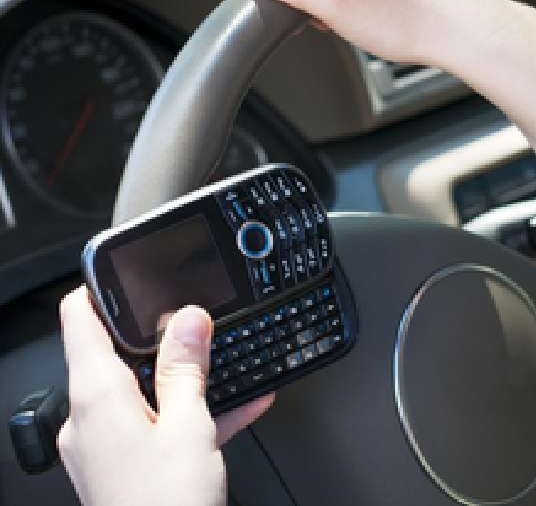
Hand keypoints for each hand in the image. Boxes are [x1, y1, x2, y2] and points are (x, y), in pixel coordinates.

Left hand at [57, 287, 273, 505]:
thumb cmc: (165, 505)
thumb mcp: (188, 425)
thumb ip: (186, 368)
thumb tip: (187, 319)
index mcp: (95, 397)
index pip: (79, 320)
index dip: (102, 289)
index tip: (129, 269)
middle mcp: (88, 418)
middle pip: (115, 355)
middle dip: (161, 337)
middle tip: (200, 320)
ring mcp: (103, 446)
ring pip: (143, 391)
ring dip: (184, 377)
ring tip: (230, 364)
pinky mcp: (123, 468)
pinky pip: (157, 424)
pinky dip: (191, 412)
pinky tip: (239, 405)